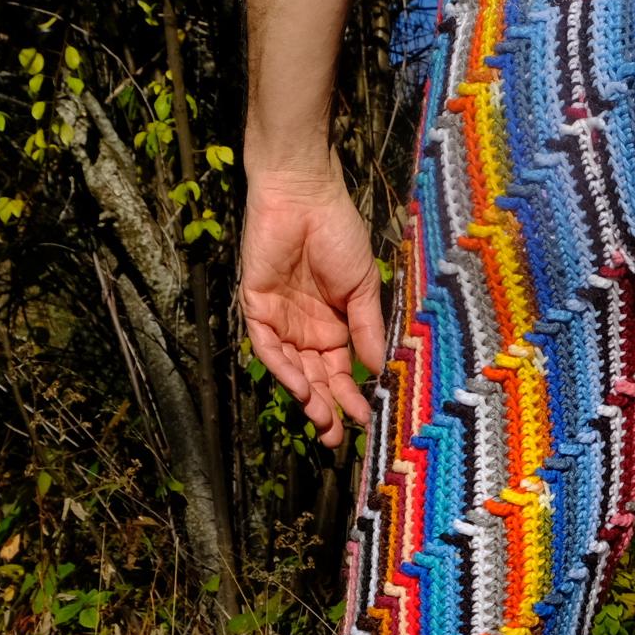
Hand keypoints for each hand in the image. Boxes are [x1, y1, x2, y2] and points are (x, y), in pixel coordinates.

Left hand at [238, 164, 385, 446]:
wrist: (305, 196)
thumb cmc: (338, 234)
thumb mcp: (361, 288)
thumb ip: (367, 329)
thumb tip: (378, 371)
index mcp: (332, 325)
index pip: (339, 371)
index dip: (350, 396)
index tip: (364, 420)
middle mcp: (304, 328)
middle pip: (313, 378)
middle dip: (324, 408)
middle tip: (334, 438)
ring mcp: (279, 319)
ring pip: (290, 369)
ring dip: (305, 396)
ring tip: (321, 421)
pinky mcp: (255, 306)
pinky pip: (265, 346)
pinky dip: (282, 368)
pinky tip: (300, 388)